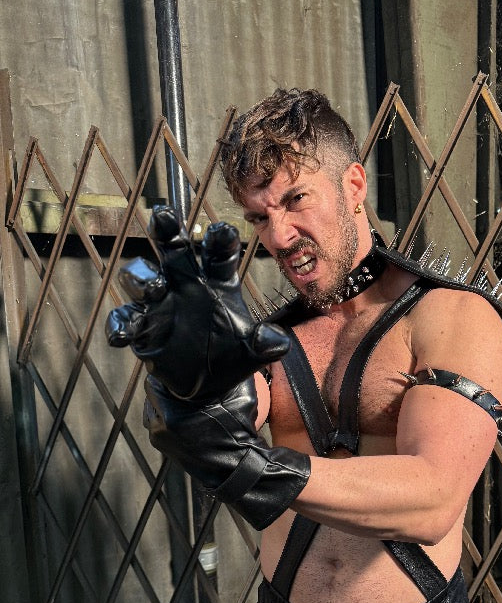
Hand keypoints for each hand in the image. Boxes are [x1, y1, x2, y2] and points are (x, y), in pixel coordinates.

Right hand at [105, 206, 289, 402]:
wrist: (207, 386)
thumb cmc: (230, 355)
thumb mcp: (252, 352)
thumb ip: (263, 343)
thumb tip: (279, 343)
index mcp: (217, 281)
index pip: (218, 252)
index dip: (219, 239)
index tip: (222, 231)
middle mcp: (186, 284)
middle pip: (173, 249)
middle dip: (167, 231)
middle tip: (163, 216)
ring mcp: (160, 303)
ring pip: (140, 275)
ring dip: (142, 278)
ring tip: (154, 288)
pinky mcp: (143, 327)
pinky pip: (124, 318)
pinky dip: (121, 325)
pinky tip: (124, 336)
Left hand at [143, 374, 309, 529]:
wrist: (239, 468)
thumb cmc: (239, 433)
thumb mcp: (239, 395)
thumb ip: (229, 373)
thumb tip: (230, 352)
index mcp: (171, 413)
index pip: (155, 379)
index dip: (168, 369)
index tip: (179, 365)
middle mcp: (159, 426)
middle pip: (153, 392)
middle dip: (166, 384)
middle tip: (182, 378)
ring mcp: (159, 438)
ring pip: (154, 408)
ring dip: (165, 399)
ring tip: (182, 394)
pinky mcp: (163, 447)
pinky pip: (159, 422)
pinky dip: (168, 414)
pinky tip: (183, 410)